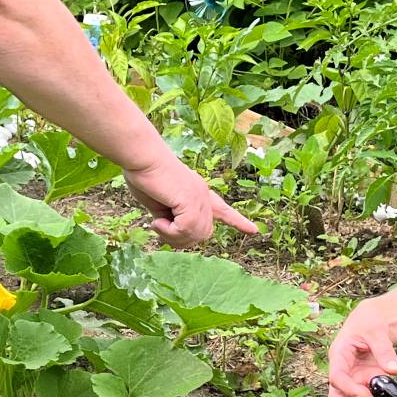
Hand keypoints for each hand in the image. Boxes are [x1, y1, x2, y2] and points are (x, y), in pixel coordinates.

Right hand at [122, 153, 257, 248]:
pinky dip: (169, 231)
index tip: (254, 230)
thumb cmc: (145, 175)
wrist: (142, 157)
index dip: (237, 221)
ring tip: (158, 223)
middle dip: (180, 239)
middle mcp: (203, 195)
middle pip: (202, 234)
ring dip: (172, 236)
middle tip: (160, 227)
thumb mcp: (160, 204)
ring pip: (195, 235)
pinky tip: (157, 221)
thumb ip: (171, 217)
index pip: (222, 210)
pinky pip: (186, 229)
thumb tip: (173, 231)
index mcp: (197, 193)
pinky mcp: (191, 199)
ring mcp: (199, 197)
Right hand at [328, 303, 396, 396]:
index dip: (347, 389)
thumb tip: (394, 371)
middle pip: (339, 396)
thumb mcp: (376, 330)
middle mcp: (343, 371)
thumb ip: (384, 350)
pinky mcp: (366, 383)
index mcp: (339, 355)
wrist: (373, 322)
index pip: (336, 377)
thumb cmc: (368, 322)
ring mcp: (354, 379)